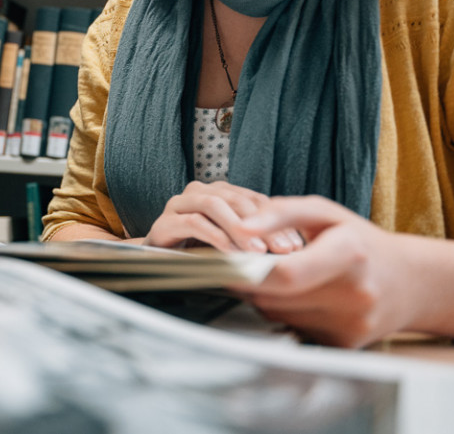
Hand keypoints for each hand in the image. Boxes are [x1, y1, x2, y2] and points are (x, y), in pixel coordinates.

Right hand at [144, 181, 303, 253]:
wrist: (157, 261)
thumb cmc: (199, 251)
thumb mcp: (231, 241)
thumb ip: (252, 236)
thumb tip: (290, 247)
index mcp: (219, 191)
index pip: (253, 200)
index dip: (277, 221)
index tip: (295, 246)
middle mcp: (199, 192)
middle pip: (235, 200)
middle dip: (262, 225)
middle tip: (281, 250)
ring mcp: (179, 205)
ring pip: (214, 206)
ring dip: (239, 229)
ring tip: (257, 252)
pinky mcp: (164, 222)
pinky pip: (193, 223)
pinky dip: (214, 236)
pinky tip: (230, 252)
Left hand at [235, 196, 419, 347]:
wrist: (410, 283)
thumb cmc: (359, 241)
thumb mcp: (324, 212)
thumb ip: (280, 213)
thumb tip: (241, 227)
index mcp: (350, 254)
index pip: (286, 273)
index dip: (248, 269)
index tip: (227, 260)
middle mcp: (355, 294)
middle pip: (275, 296)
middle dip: (249, 280)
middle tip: (241, 264)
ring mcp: (352, 324)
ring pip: (277, 314)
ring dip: (265, 296)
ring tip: (276, 276)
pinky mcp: (345, 344)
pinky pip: (292, 328)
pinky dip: (284, 312)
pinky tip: (298, 296)